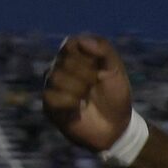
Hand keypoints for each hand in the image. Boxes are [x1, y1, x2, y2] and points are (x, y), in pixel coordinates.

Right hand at [43, 34, 132, 154]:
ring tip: (87, 98)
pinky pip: (51, 96)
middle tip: (95, 86)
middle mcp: (61, 68)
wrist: (116, 127)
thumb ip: (103, 49)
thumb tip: (81, 40)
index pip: (70, 44)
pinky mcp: (50, 105)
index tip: (99, 69)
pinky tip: (78, 109)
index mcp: (76, 56)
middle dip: (86, 74)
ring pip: (56, 77)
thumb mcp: (116, 69)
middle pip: (64, 61)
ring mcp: (54, 86)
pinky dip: (69, 102)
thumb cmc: (116, 96)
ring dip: (78, 89)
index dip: (87, 57)